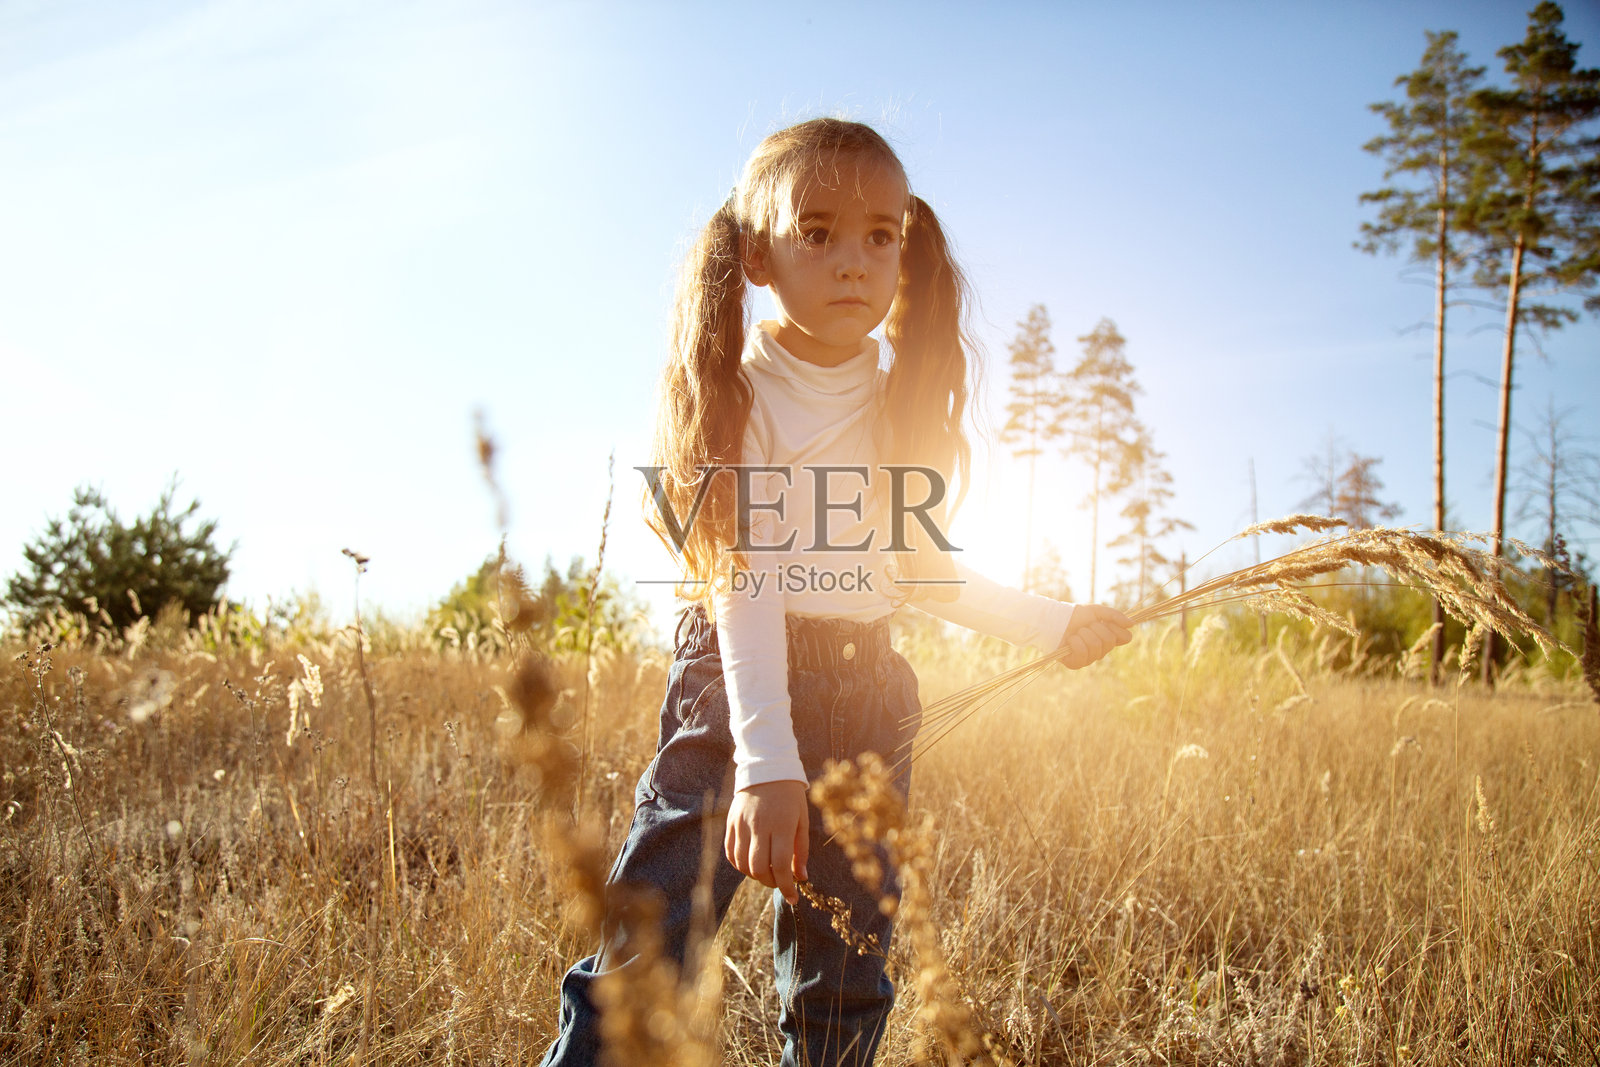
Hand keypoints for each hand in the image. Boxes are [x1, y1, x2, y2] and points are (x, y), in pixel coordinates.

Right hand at [725, 779, 809, 904]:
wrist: (767, 768)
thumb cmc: (790, 796)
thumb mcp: (802, 820)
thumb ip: (801, 850)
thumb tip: (801, 877)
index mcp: (781, 824)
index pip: (781, 864)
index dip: (787, 886)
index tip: (793, 898)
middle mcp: (759, 825)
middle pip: (759, 868)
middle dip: (770, 882)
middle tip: (779, 882)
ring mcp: (742, 823)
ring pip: (742, 863)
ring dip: (755, 875)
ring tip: (767, 872)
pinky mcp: (731, 822)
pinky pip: (730, 852)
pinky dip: (739, 864)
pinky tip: (750, 863)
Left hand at [1056, 604, 1132, 668]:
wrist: (1054, 620)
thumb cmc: (1075, 616)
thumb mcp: (1096, 611)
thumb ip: (1114, 616)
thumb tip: (1132, 624)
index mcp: (1109, 638)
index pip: (1126, 637)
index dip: (1117, 628)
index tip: (1106, 621)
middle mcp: (1102, 650)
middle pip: (1110, 640)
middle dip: (1095, 628)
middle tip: (1085, 626)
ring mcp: (1090, 658)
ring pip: (1096, 645)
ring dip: (1084, 634)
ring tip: (1076, 633)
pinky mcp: (1076, 664)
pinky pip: (1083, 653)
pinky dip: (1075, 642)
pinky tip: (1070, 640)